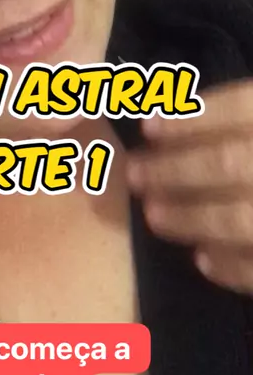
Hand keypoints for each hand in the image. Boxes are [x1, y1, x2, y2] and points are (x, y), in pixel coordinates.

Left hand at [126, 80, 252, 294]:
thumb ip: (238, 121)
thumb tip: (173, 112)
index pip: (245, 107)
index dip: (194, 116)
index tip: (148, 126)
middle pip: (230, 163)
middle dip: (176, 169)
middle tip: (133, 174)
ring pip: (239, 219)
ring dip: (191, 217)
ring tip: (154, 216)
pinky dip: (231, 267)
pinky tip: (200, 260)